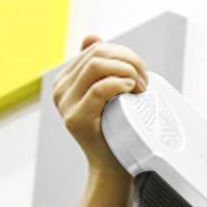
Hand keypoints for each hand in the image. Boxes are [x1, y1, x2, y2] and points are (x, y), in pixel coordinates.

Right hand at [52, 35, 148, 172]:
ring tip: (142, 87)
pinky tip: (132, 88)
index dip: (123, 53)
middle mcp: (60, 89)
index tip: (142, 72)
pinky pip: (98, 90)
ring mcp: (65, 104)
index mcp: (66, 80)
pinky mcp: (76, 119)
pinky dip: (119, 84)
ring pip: (97, 66)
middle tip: (146, 80)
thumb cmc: (115, 134)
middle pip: (97, 54)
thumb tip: (93, 37)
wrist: (112, 170)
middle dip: (128, 61)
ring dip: (127, 71)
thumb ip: (100, 70)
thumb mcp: (108, 97)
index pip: (95, 49)